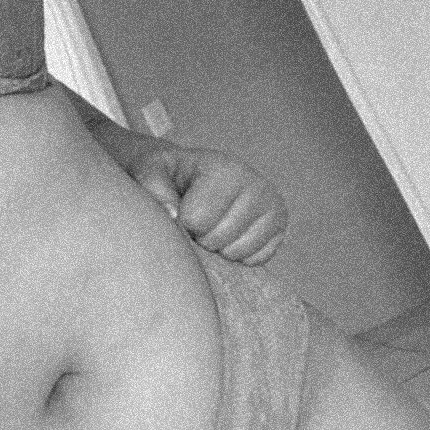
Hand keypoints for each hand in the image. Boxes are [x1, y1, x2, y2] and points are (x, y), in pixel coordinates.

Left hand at [131, 143, 287, 265]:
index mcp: (225, 169)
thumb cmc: (168, 175)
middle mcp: (256, 185)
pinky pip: (255, 260)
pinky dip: (237, 256)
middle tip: (196, 220)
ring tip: (212, 225)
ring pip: (236, 253)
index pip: (197, 220)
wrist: (192, 176)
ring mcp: (273, 207)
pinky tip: (228, 235)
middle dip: (199, 237)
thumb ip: (153, 188)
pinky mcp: (279, 228)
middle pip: (217, 239)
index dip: (182, 223)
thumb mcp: (150, 170)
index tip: (179, 208)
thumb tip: (172, 215)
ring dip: (217, 248)